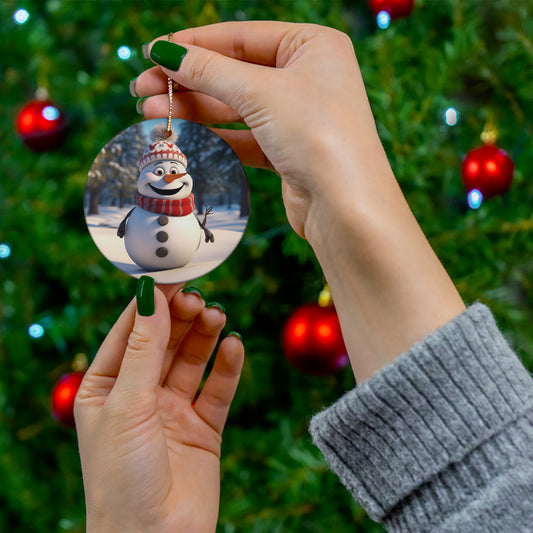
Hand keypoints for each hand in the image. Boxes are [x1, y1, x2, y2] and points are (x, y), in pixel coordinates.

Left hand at [75, 279, 243, 531]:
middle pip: (164, 342)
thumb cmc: (121, 477)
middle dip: (181, 318)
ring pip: (192, 360)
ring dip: (205, 336)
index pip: (130, 332)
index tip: (172, 276)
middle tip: (199, 298)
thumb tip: (150, 295)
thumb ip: (144, 349)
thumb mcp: (127, 404)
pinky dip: (227, 366)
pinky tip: (234, 346)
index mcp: (106, 388)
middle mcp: (140, 395)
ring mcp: (173, 410)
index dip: (151, 304)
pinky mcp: (203, 426)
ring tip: (217, 316)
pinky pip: (217, 388)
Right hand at [134, 21, 384, 239]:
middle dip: (187, 81)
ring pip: (236, 106)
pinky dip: (215, 136)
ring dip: (194, 109)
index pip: (242, 37)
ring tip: (150, 112)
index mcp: (313, 46)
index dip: (194, 44)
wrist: (346, 207)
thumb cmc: (318, 136)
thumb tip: (166, 52)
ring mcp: (299, 116)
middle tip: (142, 89)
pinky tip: (183, 134)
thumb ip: (210, 71)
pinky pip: (245, 136)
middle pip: (235, 72)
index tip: (153, 52)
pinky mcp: (289, 150)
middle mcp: (308, 77)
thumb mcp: (260, 93)